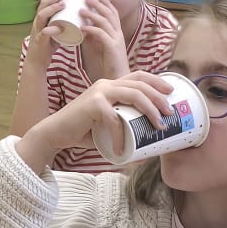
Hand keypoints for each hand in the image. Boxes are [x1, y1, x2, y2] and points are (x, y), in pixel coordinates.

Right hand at [18, 72, 174, 175]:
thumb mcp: (107, 127)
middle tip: (170, 112)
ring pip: (133, 95)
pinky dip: (121, 136)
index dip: (156, 80)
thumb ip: (123, 131)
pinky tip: (122, 150)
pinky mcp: (92, 105)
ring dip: (150, 109)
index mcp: (110, 85)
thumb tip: (147, 151)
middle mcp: (105, 85)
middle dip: (159, 97)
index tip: (171, 91)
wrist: (55, 133)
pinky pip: (114, 119)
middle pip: (139, 84)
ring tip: (159, 125)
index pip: (137, 76)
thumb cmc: (82, 131)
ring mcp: (98, 93)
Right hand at [24, 0, 69, 57]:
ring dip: (51, 8)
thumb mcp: (57, 30)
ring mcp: (38, 31)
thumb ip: (66, 23)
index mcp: (42, 18)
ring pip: (41, 16)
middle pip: (43, 4)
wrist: (37, 61)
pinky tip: (58, 27)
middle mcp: (38, 22)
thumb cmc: (49, 44)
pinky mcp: (40, 42)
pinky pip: (43, 34)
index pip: (45, 0)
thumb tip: (85, 16)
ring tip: (63, 4)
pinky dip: (50, 30)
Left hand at [77, 0, 129, 81]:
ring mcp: (117, 41)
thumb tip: (83, 28)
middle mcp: (119, 35)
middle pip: (110, 14)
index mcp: (117, 34)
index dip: (107, 4)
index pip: (114, 14)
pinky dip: (92, 29)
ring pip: (106, 22)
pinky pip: (102, 35)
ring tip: (81, 9)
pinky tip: (83, 27)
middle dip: (99, 4)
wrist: (118, 81)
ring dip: (93, 14)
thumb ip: (94, 38)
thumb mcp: (100, 48)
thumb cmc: (109, 66)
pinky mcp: (113, 49)